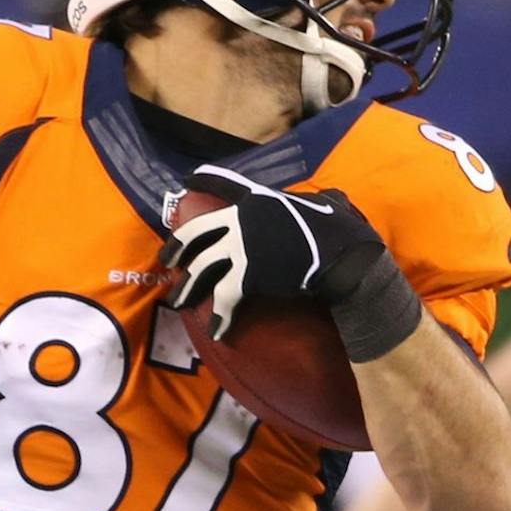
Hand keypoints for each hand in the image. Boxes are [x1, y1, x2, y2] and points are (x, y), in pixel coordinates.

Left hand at [162, 170, 389, 340]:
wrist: (344, 255)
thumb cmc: (340, 230)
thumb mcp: (324, 203)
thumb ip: (312, 201)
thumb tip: (331, 199)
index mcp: (258, 199)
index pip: (225, 183)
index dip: (204, 179)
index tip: (187, 180)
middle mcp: (243, 218)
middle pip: (196, 231)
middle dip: (176, 247)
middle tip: (166, 261)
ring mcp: (242, 245)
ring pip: (201, 268)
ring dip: (187, 288)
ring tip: (178, 302)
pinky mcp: (247, 274)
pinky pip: (223, 298)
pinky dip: (219, 318)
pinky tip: (216, 331)